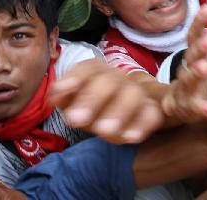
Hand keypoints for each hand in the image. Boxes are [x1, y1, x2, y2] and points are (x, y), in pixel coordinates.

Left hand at [48, 58, 163, 143]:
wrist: (127, 114)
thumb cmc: (94, 108)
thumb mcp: (74, 103)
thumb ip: (63, 97)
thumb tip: (53, 96)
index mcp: (98, 73)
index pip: (89, 68)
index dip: (74, 78)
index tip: (59, 95)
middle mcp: (119, 79)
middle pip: (109, 80)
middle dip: (92, 98)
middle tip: (77, 120)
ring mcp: (138, 94)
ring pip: (133, 94)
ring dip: (118, 111)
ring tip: (103, 131)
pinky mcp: (151, 110)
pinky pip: (152, 114)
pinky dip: (142, 124)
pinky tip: (129, 138)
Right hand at [161, 5, 206, 123]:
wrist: (177, 105)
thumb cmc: (199, 77)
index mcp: (193, 55)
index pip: (194, 36)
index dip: (199, 23)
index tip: (206, 8)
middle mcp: (187, 69)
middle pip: (191, 56)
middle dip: (199, 48)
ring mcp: (185, 88)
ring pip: (188, 80)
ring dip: (196, 73)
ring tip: (205, 67)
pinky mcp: (187, 108)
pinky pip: (193, 108)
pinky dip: (201, 109)